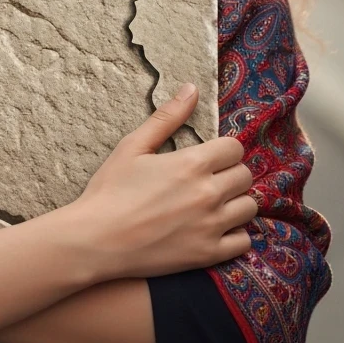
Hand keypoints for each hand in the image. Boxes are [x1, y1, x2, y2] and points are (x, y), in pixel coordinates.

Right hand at [68, 83, 256, 281]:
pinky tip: (215, 229)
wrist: (95, 241)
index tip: (209, 157)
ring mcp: (211, 226)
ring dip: (235, 203)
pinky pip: (244, 241)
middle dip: (230, 174)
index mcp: (192, 163)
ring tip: (214, 204)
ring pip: (248, 207)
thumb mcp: (133, 146)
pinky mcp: (208, 253)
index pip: (234, 148)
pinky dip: (235, 234)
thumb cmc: (109, 191)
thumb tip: (192, 88)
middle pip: (244, 176)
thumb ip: (167, 117)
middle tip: (209, 180)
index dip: (223, 150)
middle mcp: (208, 193)